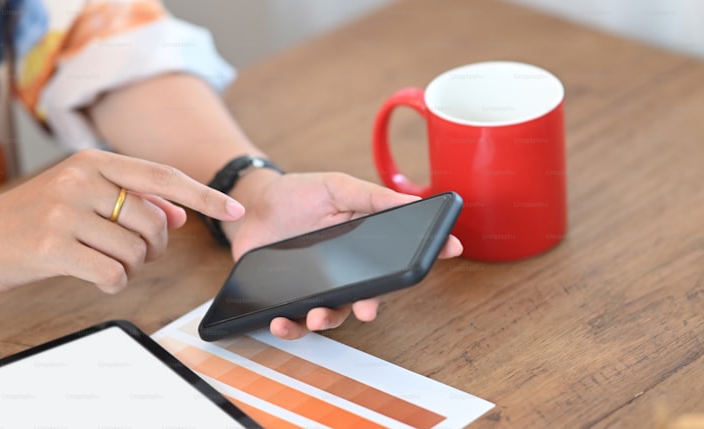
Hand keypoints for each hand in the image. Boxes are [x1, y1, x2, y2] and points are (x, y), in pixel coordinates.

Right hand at [0, 149, 243, 293]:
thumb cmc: (29, 221)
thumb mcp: (79, 196)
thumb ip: (130, 199)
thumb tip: (180, 213)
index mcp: (92, 162)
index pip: (163, 177)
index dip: (204, 195)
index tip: (236, 209)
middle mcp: (81, 180)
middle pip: (155, 223)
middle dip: (153, 247)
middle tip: (126, 251)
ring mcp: (65, 212)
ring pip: (137, 252)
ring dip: (129, 266)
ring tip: (97, 259)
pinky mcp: (52, 247)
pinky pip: (114, 275)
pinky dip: (112, 283)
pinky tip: (90, 275)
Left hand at [225, 171, 462, 339]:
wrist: (253, 206)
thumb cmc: (298, 194)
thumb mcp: (335, 187)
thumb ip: (370, 197)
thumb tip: (413, 200)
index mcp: (366, 241)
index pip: (403, 252)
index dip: (429, 252)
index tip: (451, 249)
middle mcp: (350, 269)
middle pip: (371, 293)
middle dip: (372, 305)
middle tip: (368, 309)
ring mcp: (323, 286)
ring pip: (336, 314)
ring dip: (328, 321)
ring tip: (316, 316)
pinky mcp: (294, 298)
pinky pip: (298, 321)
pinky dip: (291, 327)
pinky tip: (281, 322)